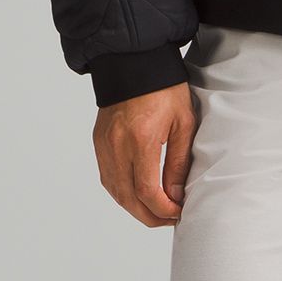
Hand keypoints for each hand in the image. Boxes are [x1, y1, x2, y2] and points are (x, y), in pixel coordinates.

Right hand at [93, 84, 196, 227]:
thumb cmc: (163, 88)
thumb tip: (176, 196)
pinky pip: (107, 178)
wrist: (133, 62)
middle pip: (128, 199)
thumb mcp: (183, 123)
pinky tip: (137, 195)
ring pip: (115, 192)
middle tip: (170, 219)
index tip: (179, 212)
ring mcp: (103, 145)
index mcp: (140, 139)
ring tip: (156, 211)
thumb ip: (178, 163)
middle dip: (150, 216)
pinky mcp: (98, 142)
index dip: (164, 210)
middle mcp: (116, 145)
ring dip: (135, 208)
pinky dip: (122, 193)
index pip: (148, 191)